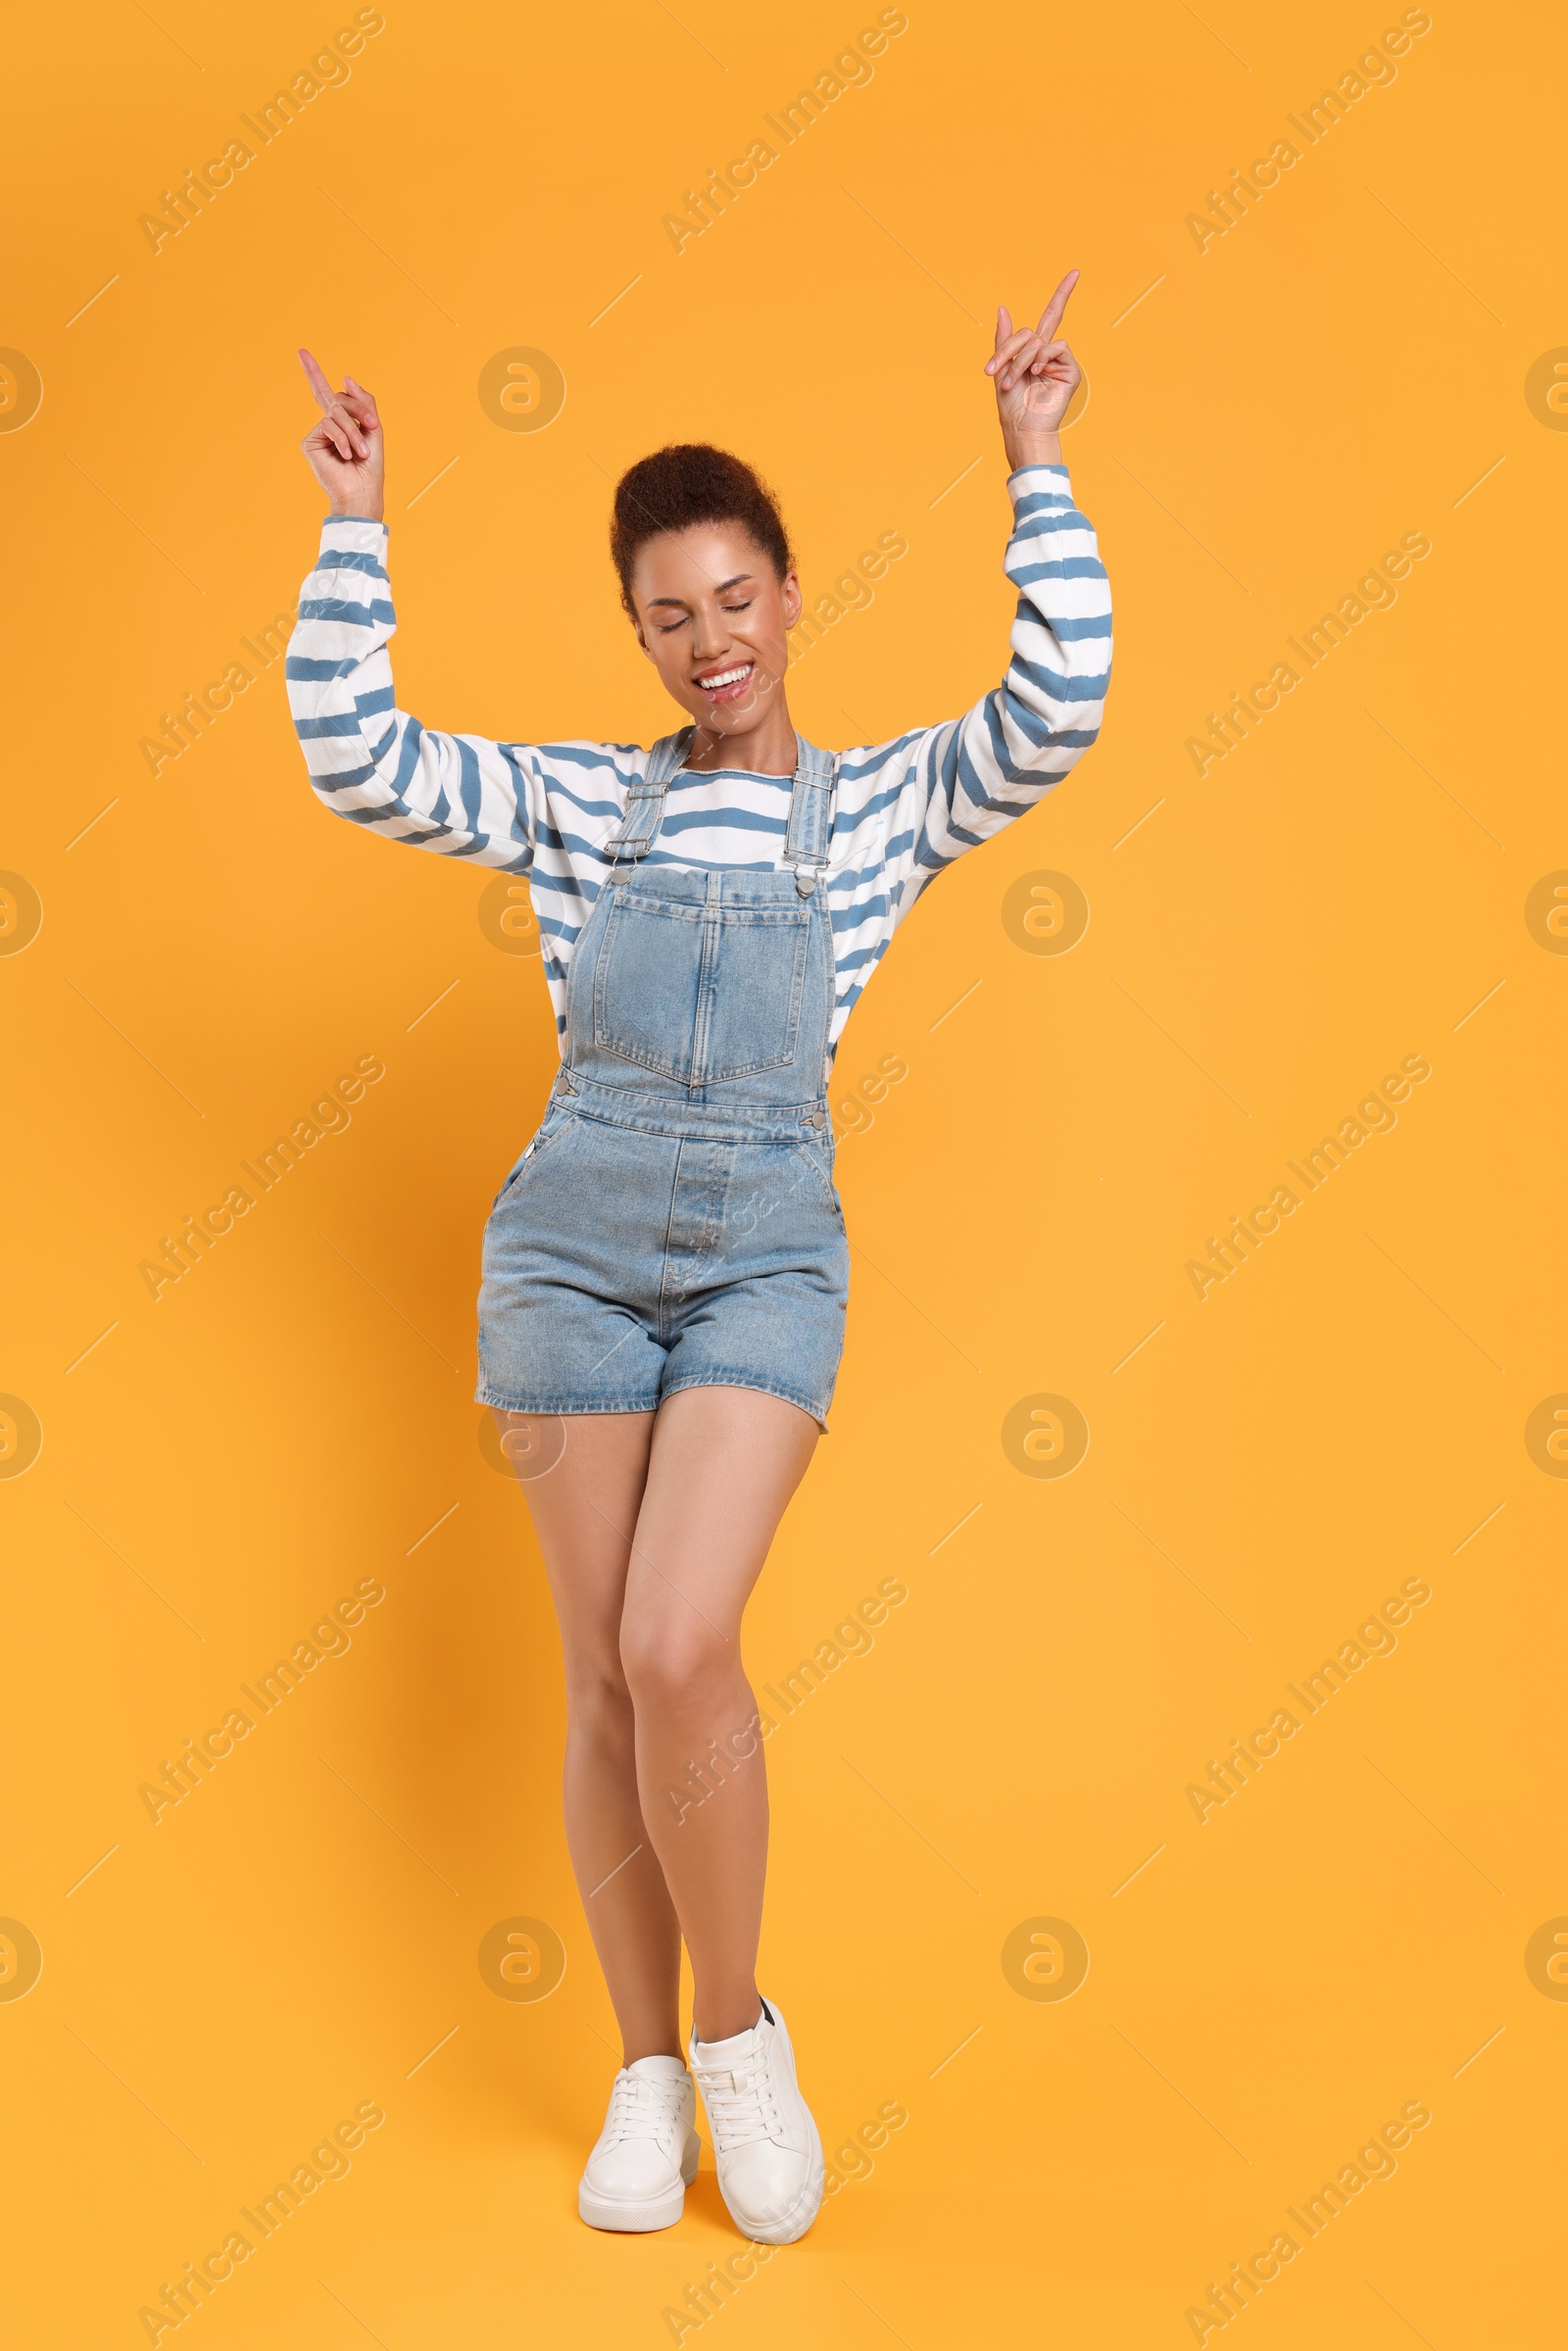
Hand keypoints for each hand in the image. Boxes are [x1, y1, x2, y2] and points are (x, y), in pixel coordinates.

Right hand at [298, 348, 384, 519]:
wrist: (362, 491)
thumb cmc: (370, 466)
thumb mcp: (373, 428)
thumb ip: (363, 401)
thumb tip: (345, 378)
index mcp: (341, 421)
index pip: (326, 393)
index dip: (313, 372)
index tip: (301, 351)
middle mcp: (327, 425)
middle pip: (338, 399)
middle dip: (359, 411)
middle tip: (372, 428)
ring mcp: (317, 433)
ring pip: (336, 413)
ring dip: (354, 431)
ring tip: (360, 452)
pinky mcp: (310, 442)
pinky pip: (327, 425)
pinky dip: (342, 438)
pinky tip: (345, 455)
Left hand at [985, 272, 1081, 471]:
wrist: (1021, 427)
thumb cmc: (1011, 405)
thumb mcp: (1001, 367)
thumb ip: (1004, 339)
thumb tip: (1002, 307)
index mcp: (1035, 351)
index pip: (1051, 316)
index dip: (1063, 294)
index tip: (1076, 272)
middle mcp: (1050, 353)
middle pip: (1032, 332)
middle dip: (1009, 350)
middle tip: (993, 371)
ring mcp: (1061, 362)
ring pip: (1039, 341)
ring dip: (1021, 361)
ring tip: (1014, 382)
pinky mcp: (1071, 372)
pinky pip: (1057, 348)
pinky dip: (1042, 359)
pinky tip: (1037, 374)